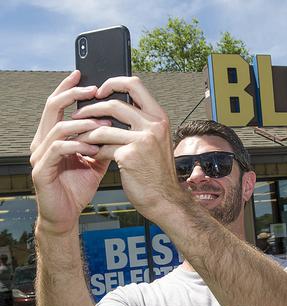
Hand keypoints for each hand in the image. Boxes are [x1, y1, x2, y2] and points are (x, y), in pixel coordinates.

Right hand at [30, 71, 110, 234]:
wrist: (68, 214)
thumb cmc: (78, 186)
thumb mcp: (96, 159)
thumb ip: (103, 140)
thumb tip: (120, 121)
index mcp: (53, 136)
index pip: (58, 105)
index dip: (68, 88)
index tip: (83, 74)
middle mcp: (42, 142)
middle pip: (52, 108)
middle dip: (73, 96)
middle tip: (93, 90)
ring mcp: (39, 156)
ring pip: (57, 128)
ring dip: (82, 124)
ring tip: (102, 124)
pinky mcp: (40, 170)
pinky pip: (58, 149)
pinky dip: (77, 145)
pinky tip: (93, 147)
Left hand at [72, 76, 177, 218]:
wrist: (165, 198)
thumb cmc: (157, 172)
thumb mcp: (155, 140)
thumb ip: (140, 123)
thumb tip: (114, 107)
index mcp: (159, 117)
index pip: (135, 85)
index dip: (113, 82)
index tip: (99, 90)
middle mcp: (153, 125)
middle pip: (114, 104)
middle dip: (90, 109)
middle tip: (79, 115)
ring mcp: (143, 140)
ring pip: (103, 128)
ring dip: (86, 134)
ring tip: (80, 138)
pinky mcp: (130, 156)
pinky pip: (103, 148)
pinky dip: (94, 152)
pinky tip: (92, 156)